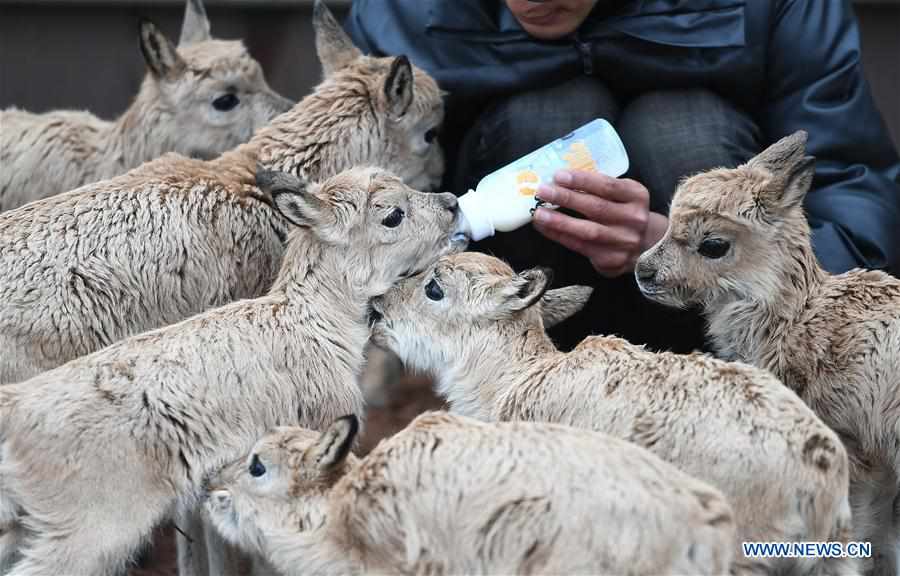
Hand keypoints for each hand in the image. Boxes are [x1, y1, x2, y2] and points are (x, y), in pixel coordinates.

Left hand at [532, 170, 667, 277]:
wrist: (647, 246)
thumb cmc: (624, 213)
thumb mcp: (623, 194)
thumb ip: (599, 187)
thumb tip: (558, 180)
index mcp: (637, 196)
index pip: (608, 186)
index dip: (582, 181)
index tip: (558, 175)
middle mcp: (634, 219)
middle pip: (596, 207)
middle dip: (566, 198)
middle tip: (543, 191)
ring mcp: (624, 241)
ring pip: (588, 230)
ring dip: (560, 221)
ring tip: (538, 214)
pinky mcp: (612, 259)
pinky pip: (580, 246)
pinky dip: (560, 236)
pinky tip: (545, 228)